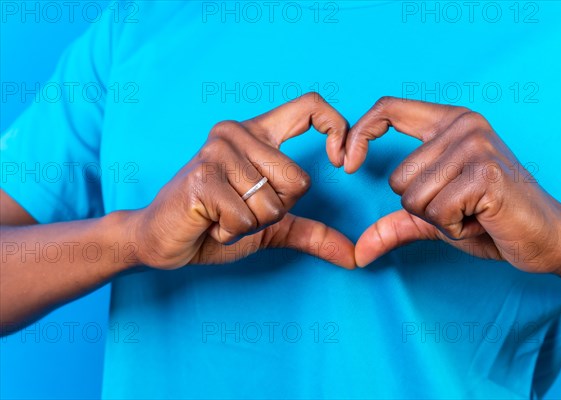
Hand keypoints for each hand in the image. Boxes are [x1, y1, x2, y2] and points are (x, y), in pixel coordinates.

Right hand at [129, 93, 354, 269]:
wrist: (161, 240)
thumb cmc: (214, 225)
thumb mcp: (271, 226)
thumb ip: (311, 232)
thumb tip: (355, 256)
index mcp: (257, 134)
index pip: (310, 106)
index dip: (337, 128)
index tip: (342, 163)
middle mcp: (237, 133)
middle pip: (298, 180)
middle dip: (275, 211)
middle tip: (240, 208)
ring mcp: (217, 152)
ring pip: (273, 204)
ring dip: (251, 225)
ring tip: (221, 215)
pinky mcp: (203, 178)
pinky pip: (246, 219)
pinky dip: (231, 233)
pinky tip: (209, 222)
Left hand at [345, 97, 560, 282]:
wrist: (545, 237)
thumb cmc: (490, 221)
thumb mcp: (435, 217)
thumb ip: (395, 224)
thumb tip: (358, 252)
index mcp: (449, 123)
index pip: (388, 108)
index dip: (359, 133)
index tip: (346, 163)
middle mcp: (463, 126)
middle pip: (397, 178)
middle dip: (422, 207)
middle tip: (461, 206)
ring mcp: (476, 146)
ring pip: (413, 198)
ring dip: (439, 219)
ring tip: (473, 212)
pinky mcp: (485, 173)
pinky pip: (436, 212)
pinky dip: (454, 228)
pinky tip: (482, 219)